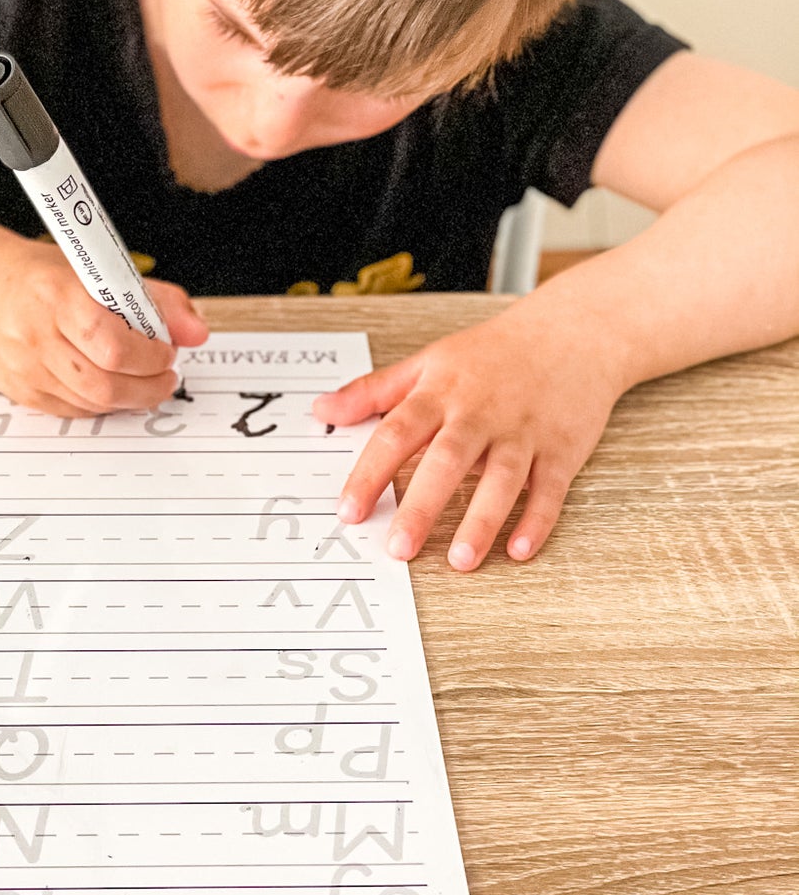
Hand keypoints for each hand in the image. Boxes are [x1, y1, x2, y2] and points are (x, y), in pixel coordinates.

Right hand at [0, 237, 208, 417]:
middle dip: (148, 386)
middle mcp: (35, 334)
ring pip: (92, 404)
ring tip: (142, 379)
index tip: (167, 350)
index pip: (112, 342)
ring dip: (129, 398)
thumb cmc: (39, 278)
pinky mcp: (20, 392)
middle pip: (104, 384)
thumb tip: (195, 331)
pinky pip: (73, 412)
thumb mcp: (98, 269)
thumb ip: (155, 298)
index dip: (150, 355)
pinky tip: (109, 384)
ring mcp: (25, 368)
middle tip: (165, 374)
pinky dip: (101, 404)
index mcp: (57, 295)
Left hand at [310, 306, 627, 568]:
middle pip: (446, 461)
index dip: (369, 473)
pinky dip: (536, 520)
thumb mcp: (428, 362)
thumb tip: (321, 410)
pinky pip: (548, 489)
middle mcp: (480, 414)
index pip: (396, 434)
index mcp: (441, 393)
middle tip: (398, 548)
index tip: (348, 511)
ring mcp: (522, 433)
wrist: (572, 333)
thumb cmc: (493, 354)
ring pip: (500, 479)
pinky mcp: (561, 449)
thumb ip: (373, 391)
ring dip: (481, 521)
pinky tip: (519, 550)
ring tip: (459, 561)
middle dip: (422, 506)